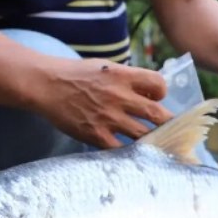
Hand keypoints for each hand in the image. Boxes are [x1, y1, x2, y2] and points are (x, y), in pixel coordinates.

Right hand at [31, 59, 173, 149]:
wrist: (47, 85)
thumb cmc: (76, 74)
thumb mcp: (105, 67)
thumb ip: (127, 79)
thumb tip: (149, 93)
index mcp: (123, 76)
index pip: (159, 84)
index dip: (161, 93)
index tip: (156, 99)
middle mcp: (119, 96)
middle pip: (157, 114)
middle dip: (167, 123)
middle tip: (170, 129)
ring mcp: (108, 117)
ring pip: (143, 134)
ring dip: (151, 139)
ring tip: (155, 143)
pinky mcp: (96, 134)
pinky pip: (121, 148)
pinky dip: (129, 150)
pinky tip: (130, 150)